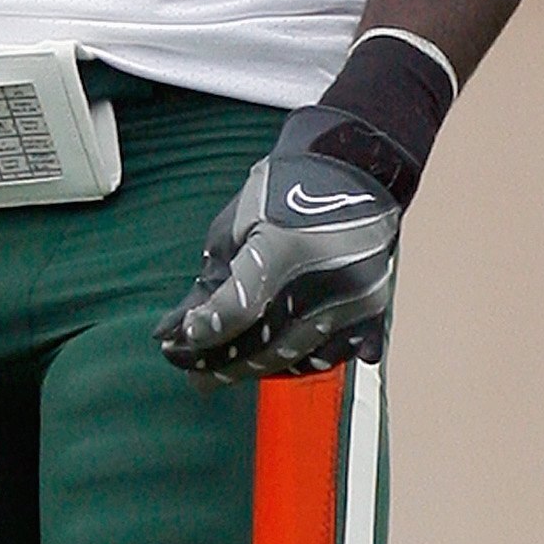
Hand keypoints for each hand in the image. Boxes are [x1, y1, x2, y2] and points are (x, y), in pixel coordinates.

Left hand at [156, 122, 401, 381]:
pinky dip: (298, 363)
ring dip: (256, 369)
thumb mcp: (234, 230)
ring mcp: (355, 299)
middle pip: (266, 345)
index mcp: (286, 247)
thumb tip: (170, 334)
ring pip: (297, 359)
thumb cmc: (282, 194)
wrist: (351, 170)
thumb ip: (206, 286)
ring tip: (226, 366)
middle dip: (220, 365)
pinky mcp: (373, 310)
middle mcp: (327, 278)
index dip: (204, 333)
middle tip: (192, 373)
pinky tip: (271, 359)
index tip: (177, 343)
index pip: (239, 311)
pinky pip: (331, 355)